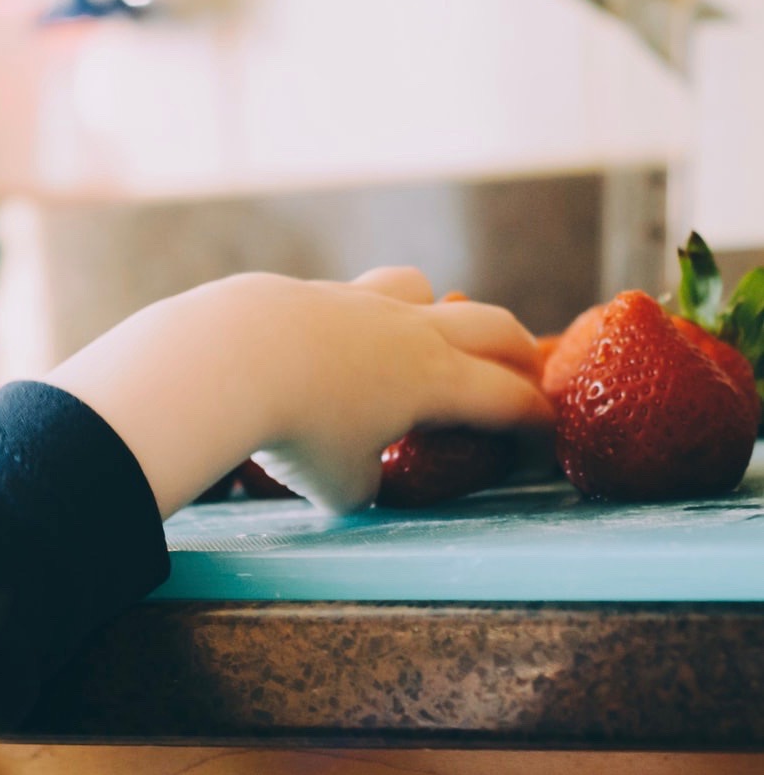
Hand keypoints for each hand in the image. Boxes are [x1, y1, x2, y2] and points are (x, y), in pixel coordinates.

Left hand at [45, 267, 552, 516]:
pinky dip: (365, 319)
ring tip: (427, 338)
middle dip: (517, 352)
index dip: (536, 422)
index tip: (547, 438)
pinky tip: (337, 344)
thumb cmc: (296, 431)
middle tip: (525, 374)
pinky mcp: (314, 292)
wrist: (228, 359)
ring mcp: (362, 302)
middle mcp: (411, 332)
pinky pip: (357, 296)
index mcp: (436, 380)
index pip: (508, 399)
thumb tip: (360, 478)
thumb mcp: (340, 486)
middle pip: (492, 325)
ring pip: (422, 289)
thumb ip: (365, 483)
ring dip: (439, 312)